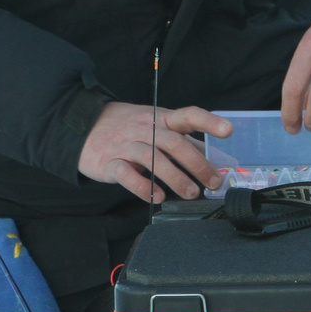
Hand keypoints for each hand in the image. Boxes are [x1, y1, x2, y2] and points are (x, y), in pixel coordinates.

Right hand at [78, 101, 231, 200]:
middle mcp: (145, 129)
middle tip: (213, 182)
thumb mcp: (154, 125)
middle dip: (197, 164)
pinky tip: (156, 197)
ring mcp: (126, 145)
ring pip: (153, 159)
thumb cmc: (127, 127)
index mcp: (161, 119)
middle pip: (174, 143)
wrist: (82, 127)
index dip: (208, 122)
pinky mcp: (110, 162)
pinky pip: (126, 174)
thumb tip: (210, 155)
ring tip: (191, 193)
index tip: (228, 131)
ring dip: (175, 178)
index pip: (188, 115)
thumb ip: (181, 139)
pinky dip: (142, 187)